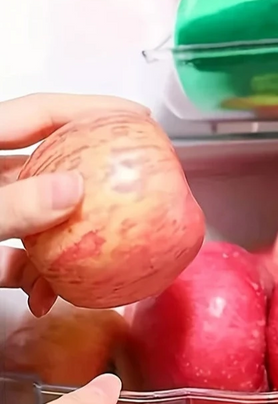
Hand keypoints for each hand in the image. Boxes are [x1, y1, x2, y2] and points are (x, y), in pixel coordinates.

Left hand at [0, 94, 149, 315]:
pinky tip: (48, 295)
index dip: (92, 108)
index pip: (42, 112)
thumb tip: (74, 190)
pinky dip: (34, 275)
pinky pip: (14, 256)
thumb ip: (11, 206)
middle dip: (94, 176)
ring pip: (38, 215)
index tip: (138, 118)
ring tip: (103, 252)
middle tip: (139, 179)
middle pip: (51, 162)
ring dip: (69, 237)